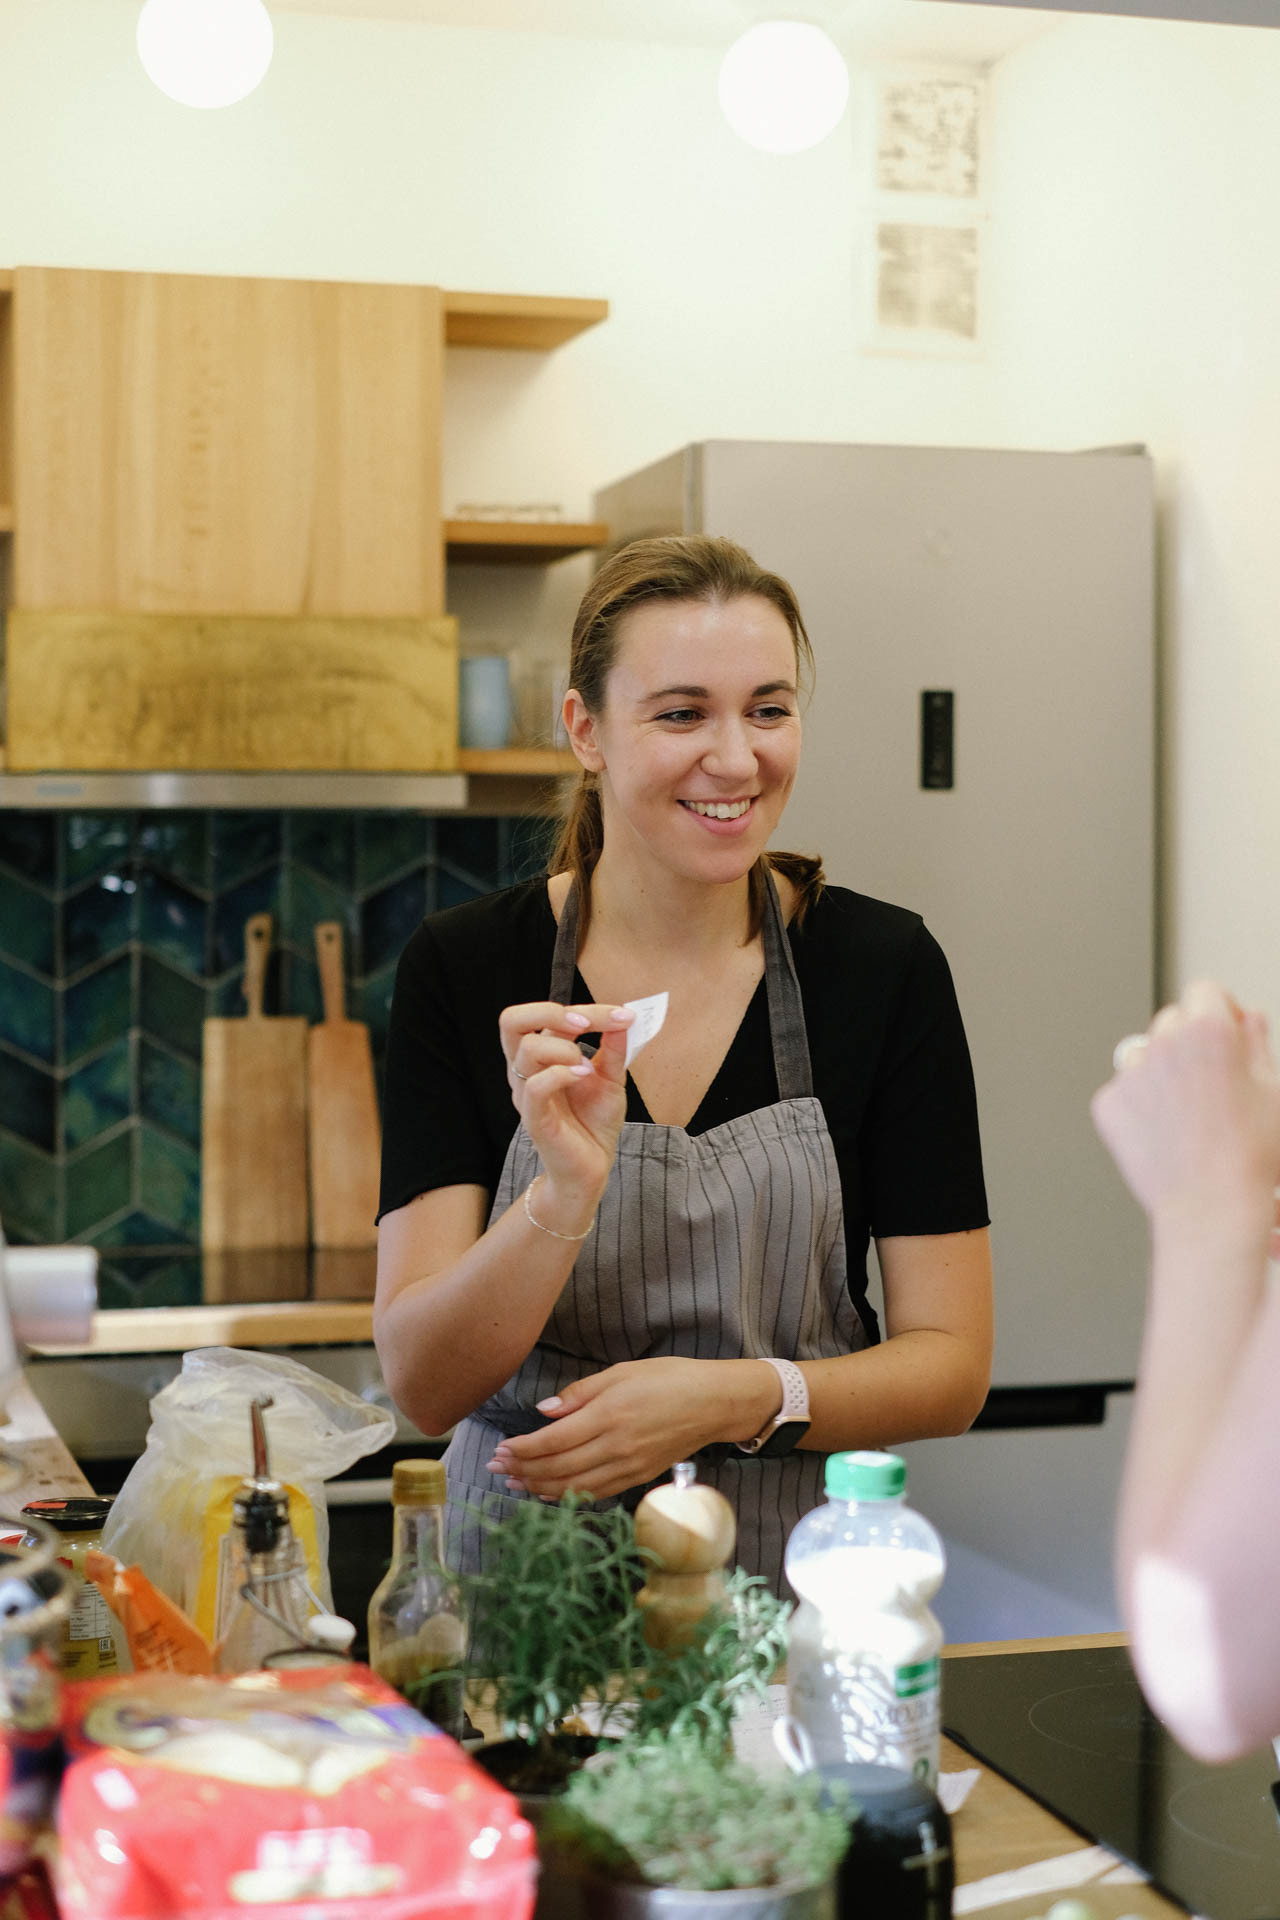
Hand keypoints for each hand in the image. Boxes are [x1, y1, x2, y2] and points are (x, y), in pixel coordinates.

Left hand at [483, 1357, 770, 1500]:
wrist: (714, 1403)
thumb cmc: (669, 1378)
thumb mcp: (621, 1372)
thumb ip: (580, 1393)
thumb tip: (544, 1410)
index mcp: (609, 1415)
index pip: (553, 1441)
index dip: (523, 1449)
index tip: (501, 1450)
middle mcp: (616, 1447)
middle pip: (558, 1468)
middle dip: (522, 1470)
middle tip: (496, 1468)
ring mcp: (628, 1467)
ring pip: (574, 1487)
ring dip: (539, 1487)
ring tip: (514, 1483)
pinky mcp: (637, 1477)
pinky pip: (596, 1493)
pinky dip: (568, 1496)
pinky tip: (550, 1493)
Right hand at [499, 999, 634, 1209]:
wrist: (593, 1166)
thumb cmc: (594, 1122)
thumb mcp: (611, 1079)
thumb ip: (615, 1049)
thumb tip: (624, 1017)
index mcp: (542, 1054)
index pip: (546, 1014)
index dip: (586, 1008)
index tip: (623, 1016)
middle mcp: (526, 1069)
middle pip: (512, 1020)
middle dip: (550, 1012)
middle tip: (584, 1024)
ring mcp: (527, 1093)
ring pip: (526, 1050)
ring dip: (565, 1048)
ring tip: (587, 1067)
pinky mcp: (534, 1118)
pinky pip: (535, 1087)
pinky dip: (561, 1074)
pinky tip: (584, 1077)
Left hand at [1092, 981, 1279, 1248]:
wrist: (1212, 1208)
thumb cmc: (1252, 1156)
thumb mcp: (1275, 1091)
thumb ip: (1259, 1043)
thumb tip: (1249, 1020)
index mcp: (1208, 1030)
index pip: (1205, 991)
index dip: (1221, 1009)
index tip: (1228, 1029)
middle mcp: (1163, 1044)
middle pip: (1172, 1020)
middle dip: (1190, 1040)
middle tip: (1212, 1080)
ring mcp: (1130, 1074)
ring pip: (1144, 1055)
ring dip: (1162, 1071)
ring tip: (1189, 1113)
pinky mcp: (1108, 1104)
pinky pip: (1123, 1092)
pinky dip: (1140, 1106)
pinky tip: (1166, 1133)